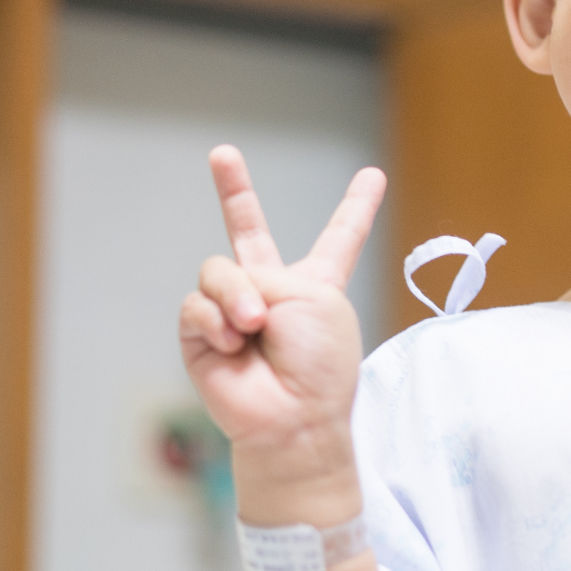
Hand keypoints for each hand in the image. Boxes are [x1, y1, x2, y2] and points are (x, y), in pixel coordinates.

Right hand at [179, 146, 385, 498]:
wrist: (293, 416)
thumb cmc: (319, 363)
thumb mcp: (314, 299)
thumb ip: (264, 276)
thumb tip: (225, 297)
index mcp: (317, 284)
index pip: (339, 237)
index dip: (355, 207)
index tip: (372, 175)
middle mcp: (273, 291)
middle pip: (249, 231)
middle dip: (234, 191)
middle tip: (222, 153)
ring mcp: (234, 310)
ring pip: (217, 270)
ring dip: (237, 297)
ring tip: (253, 329)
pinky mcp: (201, 334)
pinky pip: (197, 305)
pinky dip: (216, 321)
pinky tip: (233, 344)